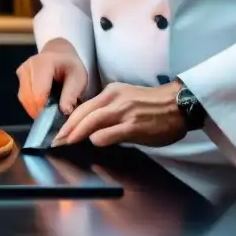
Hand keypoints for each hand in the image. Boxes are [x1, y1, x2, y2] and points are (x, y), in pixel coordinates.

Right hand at [16, 38, 87, 118]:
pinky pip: (23, 96)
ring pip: (24, 98)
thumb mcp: (79, 78)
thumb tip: (64, 112)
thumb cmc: (70, 66)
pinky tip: (43, 104)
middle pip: (29, 97)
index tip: (57, 117)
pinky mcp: (19, 77)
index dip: (46, 109)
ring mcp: (22, 71)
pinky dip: (32, 104)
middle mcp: (29, 66)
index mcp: (44, 63)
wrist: (59, 54)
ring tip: (50, 110)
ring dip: (35, 108)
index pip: (38, 92)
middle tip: (55, 116)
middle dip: (41, 110)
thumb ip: (71, 95)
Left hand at [52, 81, 186, 147]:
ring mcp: (124, 112)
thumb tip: (90, 127)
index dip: (68, 121)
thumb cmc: (152, 105)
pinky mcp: (134, 126)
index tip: (59, 132)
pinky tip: (95, 143)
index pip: (82, 107)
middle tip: (56, 141)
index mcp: (111, 92)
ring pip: (91, 122)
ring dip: (76, 134)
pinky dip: (98, 139)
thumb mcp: (125, 99)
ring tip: (67, 144)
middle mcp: (114, 99)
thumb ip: (108, 110)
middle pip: (82, 114)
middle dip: (67, 129)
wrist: (178, 104)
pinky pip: (109, 133)